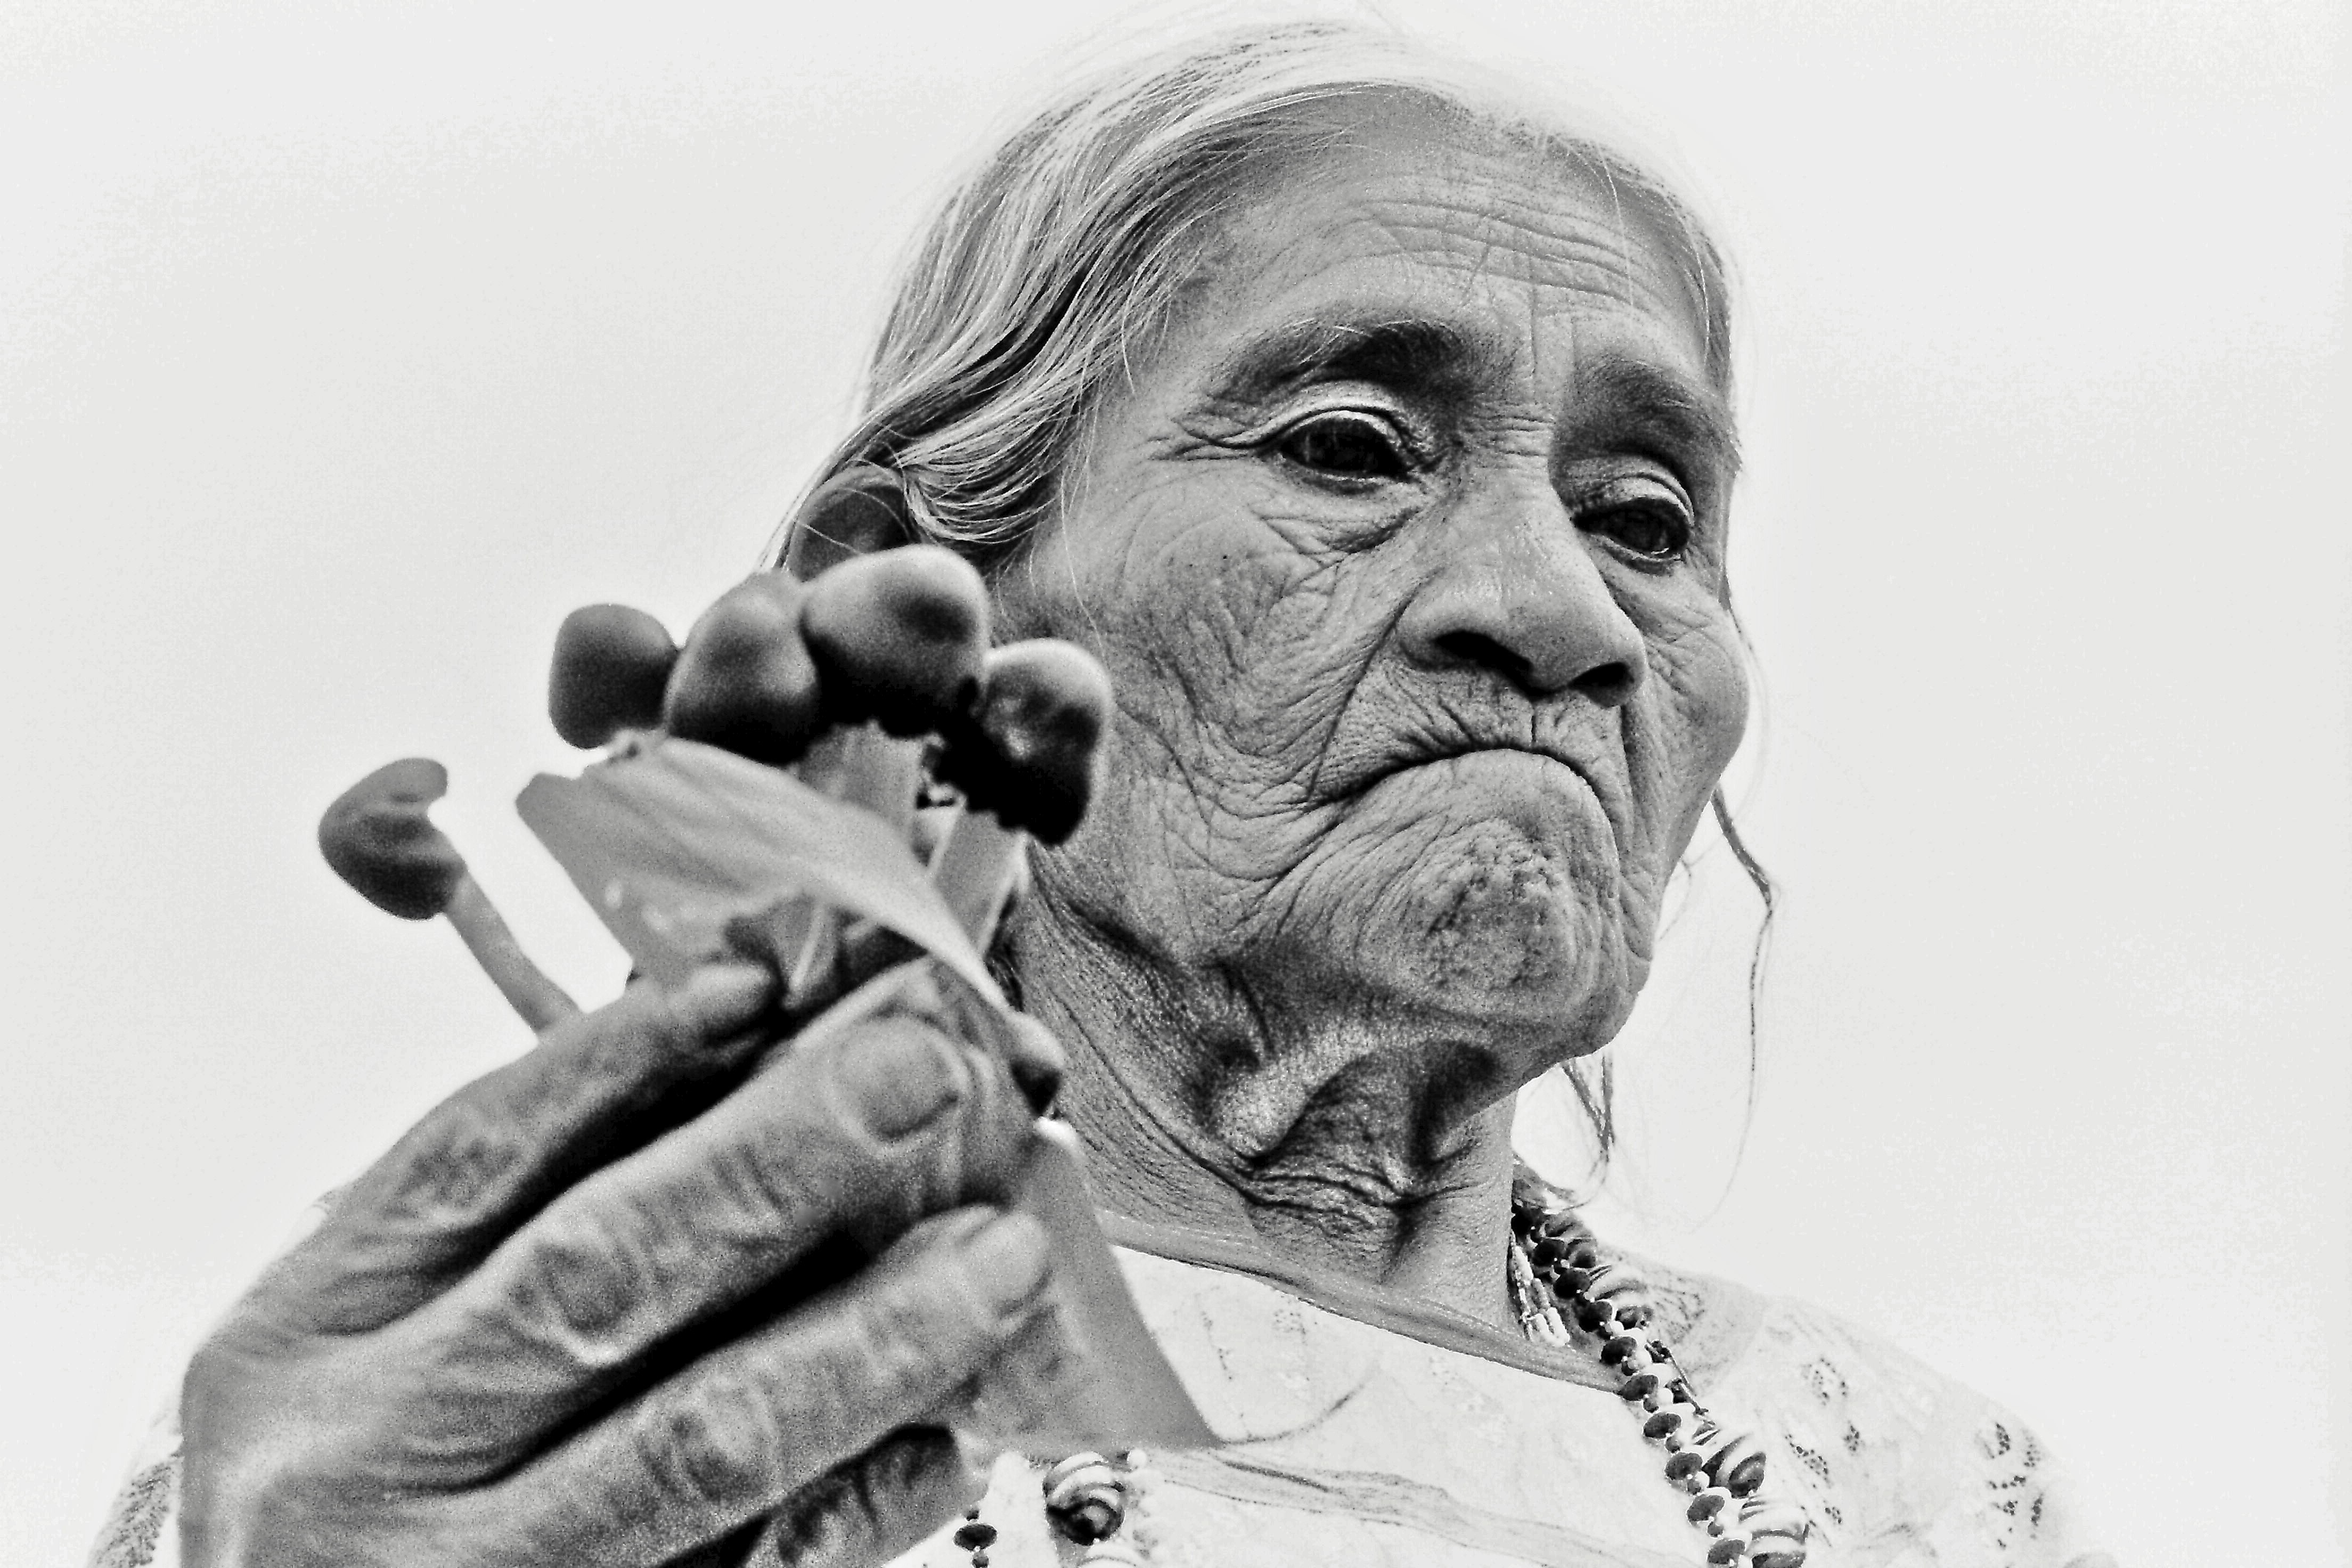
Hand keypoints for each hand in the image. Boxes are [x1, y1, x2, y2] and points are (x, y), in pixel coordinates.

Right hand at [180, 959, 1067, 1567]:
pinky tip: (948, 1434)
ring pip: (698, 1436)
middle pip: (601, 1270)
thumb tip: (734, 1065)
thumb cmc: (348, 1493)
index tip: (768, 989)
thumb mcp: (360, 1345)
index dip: (633, 1056)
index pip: (478, 1151)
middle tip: (926, 1074)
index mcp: (303, 1332)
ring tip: (997, 1251)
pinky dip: (861, 1500)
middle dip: (781, 1160)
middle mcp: (367, 1450)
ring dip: (870, 1329)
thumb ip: (507, 1226)